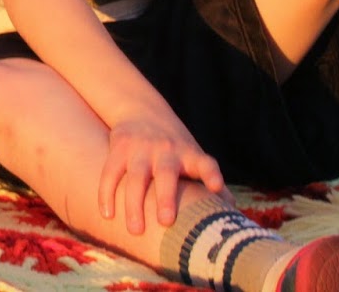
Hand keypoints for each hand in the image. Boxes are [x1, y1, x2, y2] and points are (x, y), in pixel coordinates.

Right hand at [99, 112, 223, 233]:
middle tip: (166, 222)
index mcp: (190, 155)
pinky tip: (107, 214)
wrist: (142, 109)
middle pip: (166, 173)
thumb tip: (232, 208)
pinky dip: (107, 192)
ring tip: (136, 230)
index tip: (215, 187)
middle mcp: (167, 150)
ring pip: (136, 176)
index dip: (211, 174)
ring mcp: (141, 148)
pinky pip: (111, 172)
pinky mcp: (120, 147)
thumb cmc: (175, 146)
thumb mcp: (194, 156)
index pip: (205, 163)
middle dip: (166, 197)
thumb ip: (210, 180)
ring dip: (134, 203)